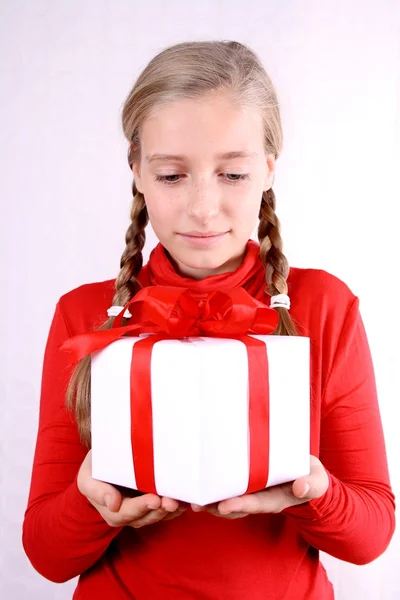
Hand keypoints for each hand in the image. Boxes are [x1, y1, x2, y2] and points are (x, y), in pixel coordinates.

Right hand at [77, 450, 187, 527]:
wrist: (104, 461)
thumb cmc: (96, 466)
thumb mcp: (88, 476)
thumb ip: (97, 490)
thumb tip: (113, 504)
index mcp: (110, 509)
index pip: (126, 512)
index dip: (141, 507)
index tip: (154, 500)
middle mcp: (127, 514)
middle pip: (145, 516)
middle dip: (160, 510)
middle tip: (172, 502)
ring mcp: (141, 510)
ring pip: (158, 515)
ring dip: (171, 510)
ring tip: (182, 501)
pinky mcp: (153, 504)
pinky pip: (166, 509)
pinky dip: (177, 506)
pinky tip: (186, 499)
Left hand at [191, 455, 328, 518]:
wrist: (307, 476)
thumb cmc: (310, 477)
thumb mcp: (316, 480)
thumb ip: (311, 484)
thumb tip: (300, 488)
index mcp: (276, 499)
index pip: (255, 504)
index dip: (240, 505)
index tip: (224, 506)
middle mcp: (259, 498)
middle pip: (235, 506)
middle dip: (215, 507)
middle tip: (197, 505)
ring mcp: (251, 492)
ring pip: (226, 499)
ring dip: (208, 501)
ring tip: (190, 499)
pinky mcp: (244, 482)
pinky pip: (225, 487)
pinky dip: (210, 489)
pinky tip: (194, 485)